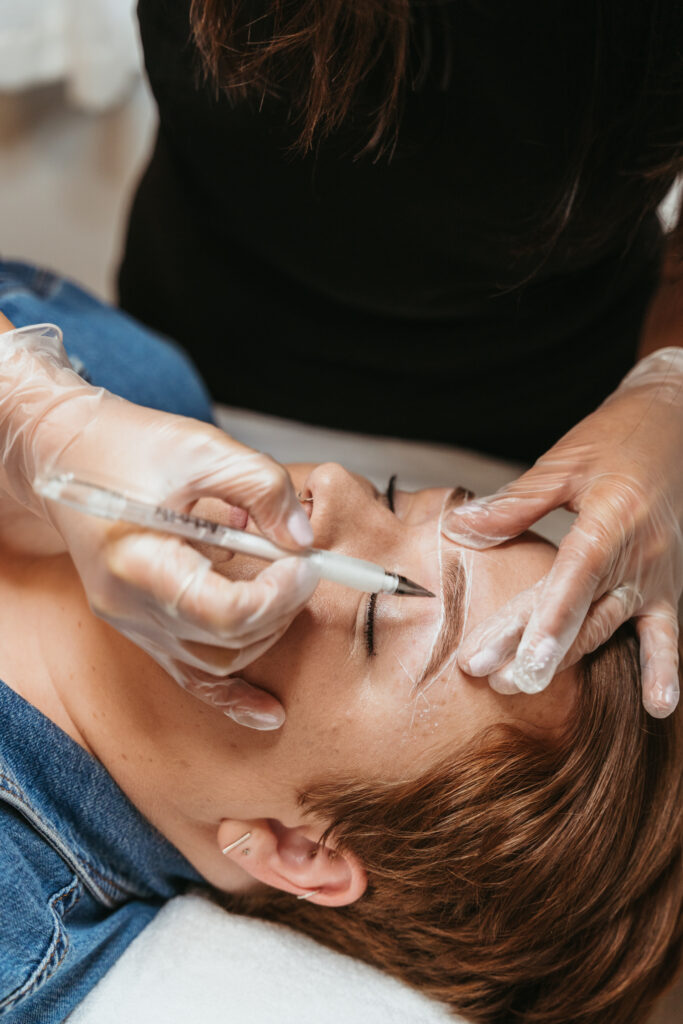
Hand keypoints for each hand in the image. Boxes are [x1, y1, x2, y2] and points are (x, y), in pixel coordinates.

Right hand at [0, 321, 318, 728]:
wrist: (67, 455)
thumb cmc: (125, 446)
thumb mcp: (202, 447)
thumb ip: (261, 487)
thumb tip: (302, 537)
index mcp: (141, 562)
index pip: (226, 612)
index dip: (279, 595)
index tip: (306, 563)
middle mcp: (132, 605)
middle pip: (228, 640)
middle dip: (281, 608)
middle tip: (306, 567)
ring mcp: (135, 623)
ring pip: (218, 662)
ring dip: (266, 632)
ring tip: (285, 587)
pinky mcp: (143, 626)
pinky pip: (192, 675)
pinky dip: (233, 695)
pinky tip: (268, 712)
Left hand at [443, 347, 682, 718]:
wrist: (679, 422)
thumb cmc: (621, 436)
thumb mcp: (564, 461)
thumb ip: (515, 503)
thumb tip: (460, 529)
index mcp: (610, 522)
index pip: (571, 582)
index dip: (545, 626)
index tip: (516, 661)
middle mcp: (639, 556)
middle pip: (578, 613)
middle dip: (535, 650)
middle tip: (492, 679)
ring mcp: (657, 575)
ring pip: (607, 626)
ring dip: (570, 659)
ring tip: (526, 688)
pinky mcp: (668, 585)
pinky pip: (666, 632)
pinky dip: (664, 667)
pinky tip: (660, 706)